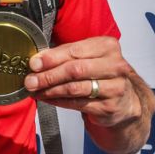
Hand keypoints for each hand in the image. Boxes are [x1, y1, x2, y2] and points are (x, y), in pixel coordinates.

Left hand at [24, 36, 141, 127]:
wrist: (124, 100)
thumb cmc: (99, 73)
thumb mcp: (85, 57)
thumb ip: (63, 55)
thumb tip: (36, 61)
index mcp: (107, 46)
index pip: (74, 50)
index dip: (51, 58)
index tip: (33, 64)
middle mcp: (115, 66)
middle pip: (74, 70)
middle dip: (48, 76)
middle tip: (30, 81)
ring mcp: (115, 88)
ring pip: (75, 88)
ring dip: (50, 90)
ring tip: (35, 90)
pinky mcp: (110, 107)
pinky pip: (77, 104)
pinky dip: (58, 101)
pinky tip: (46, 98)